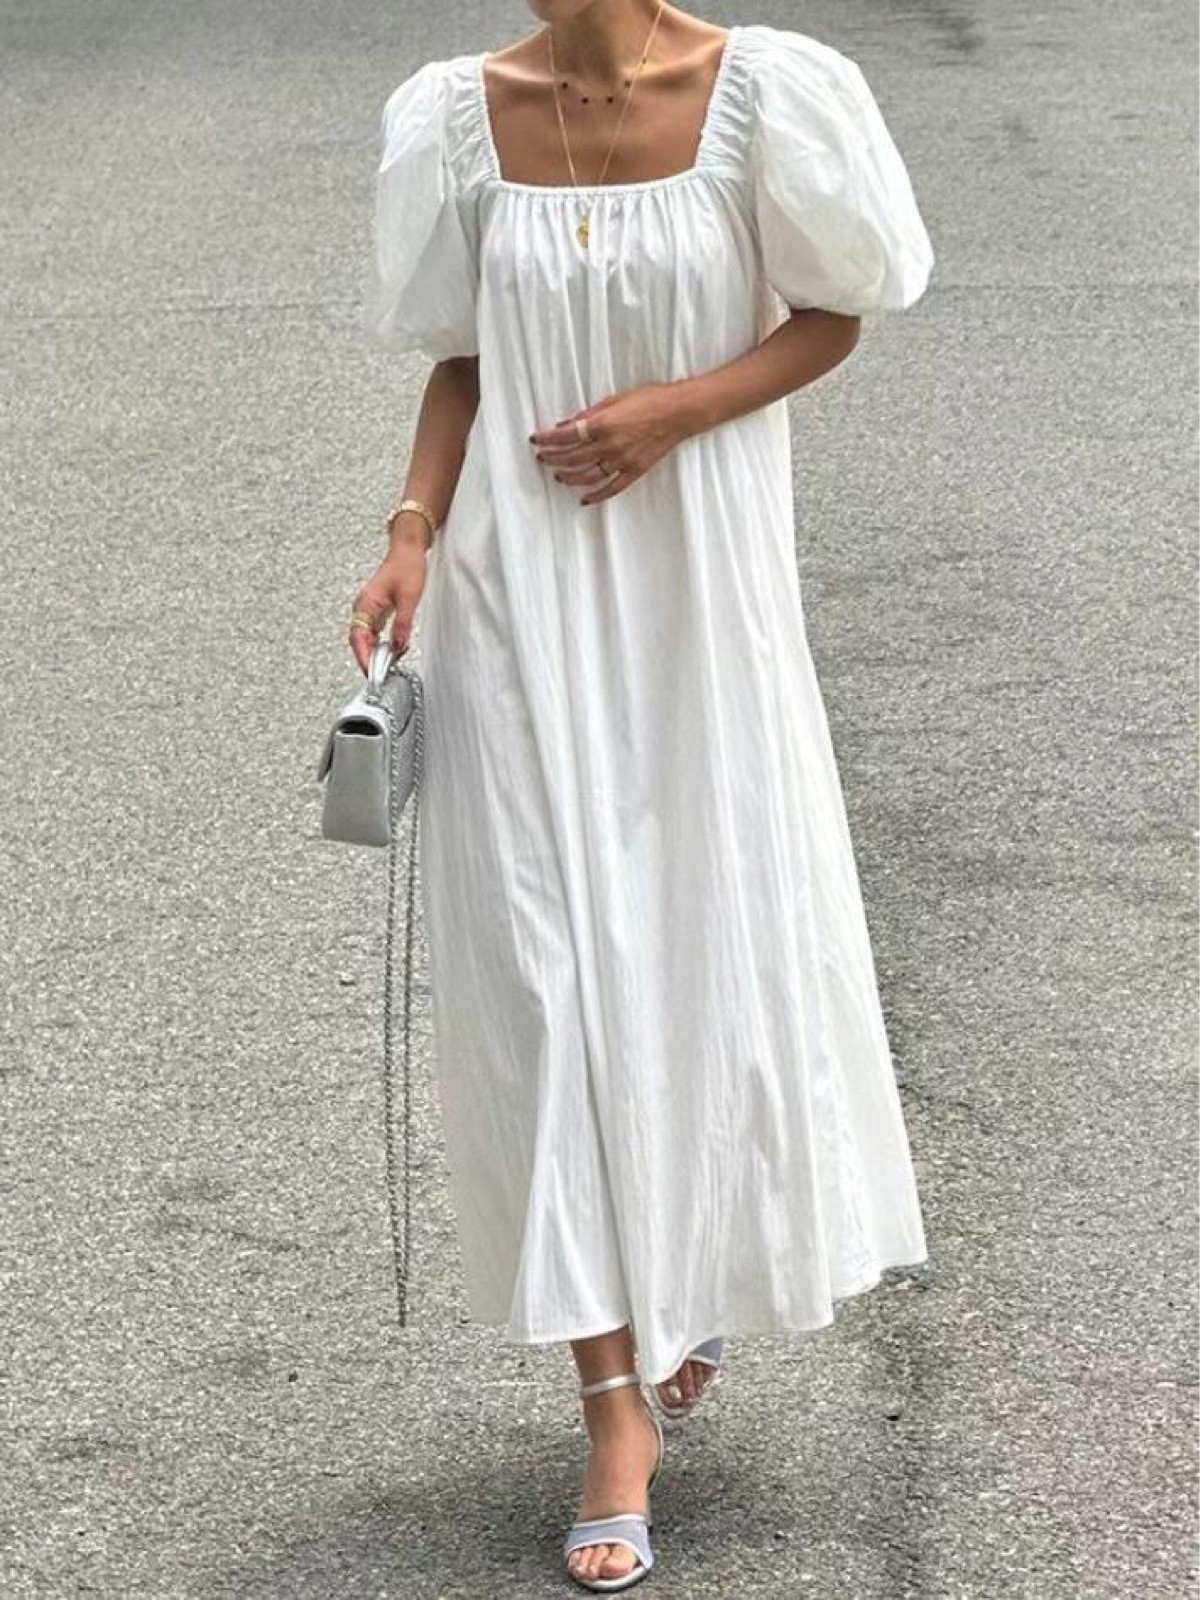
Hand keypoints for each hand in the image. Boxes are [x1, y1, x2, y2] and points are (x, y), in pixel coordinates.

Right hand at [348, 537, 426, 672]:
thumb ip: (403, 624)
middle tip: (380, 677)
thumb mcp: (409, 598)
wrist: (408, 550)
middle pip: (359, 641)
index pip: (358, 638)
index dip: (363, 658)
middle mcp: (363, 608)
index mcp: (366, 604)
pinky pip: (374, 633)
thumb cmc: (406, 566)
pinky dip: (381, 644)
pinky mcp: (377, 611)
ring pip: (366, 639)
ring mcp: (369, 610)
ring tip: (386, 668)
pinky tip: (392, 652)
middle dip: (368, 660)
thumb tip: (399, 647)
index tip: (371, 673)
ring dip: (375, 654)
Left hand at [529, 382, 693, 504]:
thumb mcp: (614, 399)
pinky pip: (611, 489)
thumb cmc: (649, 399)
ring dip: (569, 477)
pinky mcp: (634, 471)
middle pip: (572, 457)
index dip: (547, 439)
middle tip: (542, 458)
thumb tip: (567, 424)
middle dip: (553, 458)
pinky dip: (596, 496)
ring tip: (558, 475)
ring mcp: (622, 461)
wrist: (679, 412)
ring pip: (587, 475)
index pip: (566, 436)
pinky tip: (584, 499)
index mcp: (603, 424)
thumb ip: (589, 414)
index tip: (536, 440)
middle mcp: (609, 445)